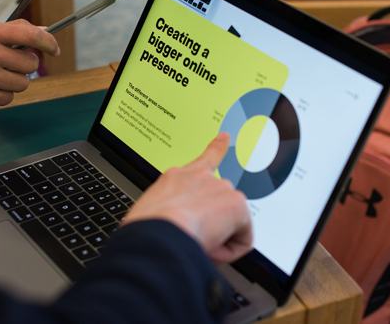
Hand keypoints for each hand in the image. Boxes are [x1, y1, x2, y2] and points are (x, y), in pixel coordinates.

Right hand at [0, 19, 60, 108]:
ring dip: (14, 83)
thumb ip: (15, 30)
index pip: (31, 34)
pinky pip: (9, 98)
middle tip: (6, 65)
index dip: (49, 42)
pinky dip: (1, 96)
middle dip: (24, 67)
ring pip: (23, 83)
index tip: (55, 49)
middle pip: (31, 64)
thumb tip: (46, 31)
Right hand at [123, 133, 251, 263]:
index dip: (216, 147)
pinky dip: (229, 252)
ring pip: (230, 221)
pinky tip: (210, 250)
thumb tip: (176, 230)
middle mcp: (199, 177)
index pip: (201, 161)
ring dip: (219, 238)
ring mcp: (219, 188)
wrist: (157, 235)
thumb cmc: (146, 230)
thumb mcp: (150, 214)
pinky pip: (242, 238)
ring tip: (196, 245)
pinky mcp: (236, 203)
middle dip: (218, 220)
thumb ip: (168, 213)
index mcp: (175, 177)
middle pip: (222, 197)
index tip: (225, 137)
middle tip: (199, 239)